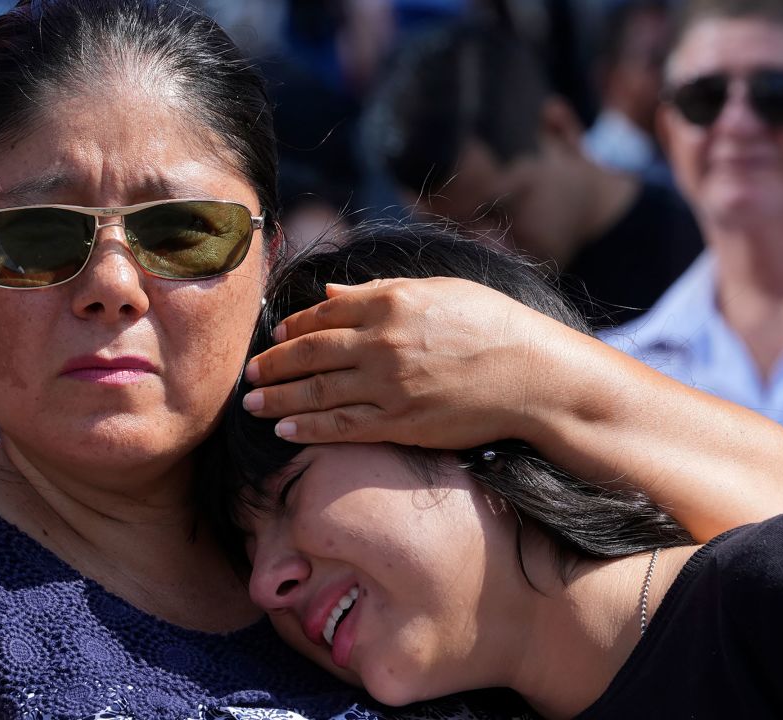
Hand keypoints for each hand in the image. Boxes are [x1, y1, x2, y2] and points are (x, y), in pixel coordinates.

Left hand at [241, 277, 581, 447]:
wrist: (534, 375)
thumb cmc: (492, 324)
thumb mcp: (437, 290)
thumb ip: (378, 290)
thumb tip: (329, 295)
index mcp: (391, 301)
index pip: (323, 314)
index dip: (292, 328)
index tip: (275, 338)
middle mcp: (383, 341)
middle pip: (309, 353)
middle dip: (272, 365)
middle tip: (248, 374)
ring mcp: (389, 384)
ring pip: (317, 392)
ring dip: (278, 399)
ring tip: (251, 405)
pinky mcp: (400, 421)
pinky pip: (342, 426)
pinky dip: (308, 429)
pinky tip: (285, 431)